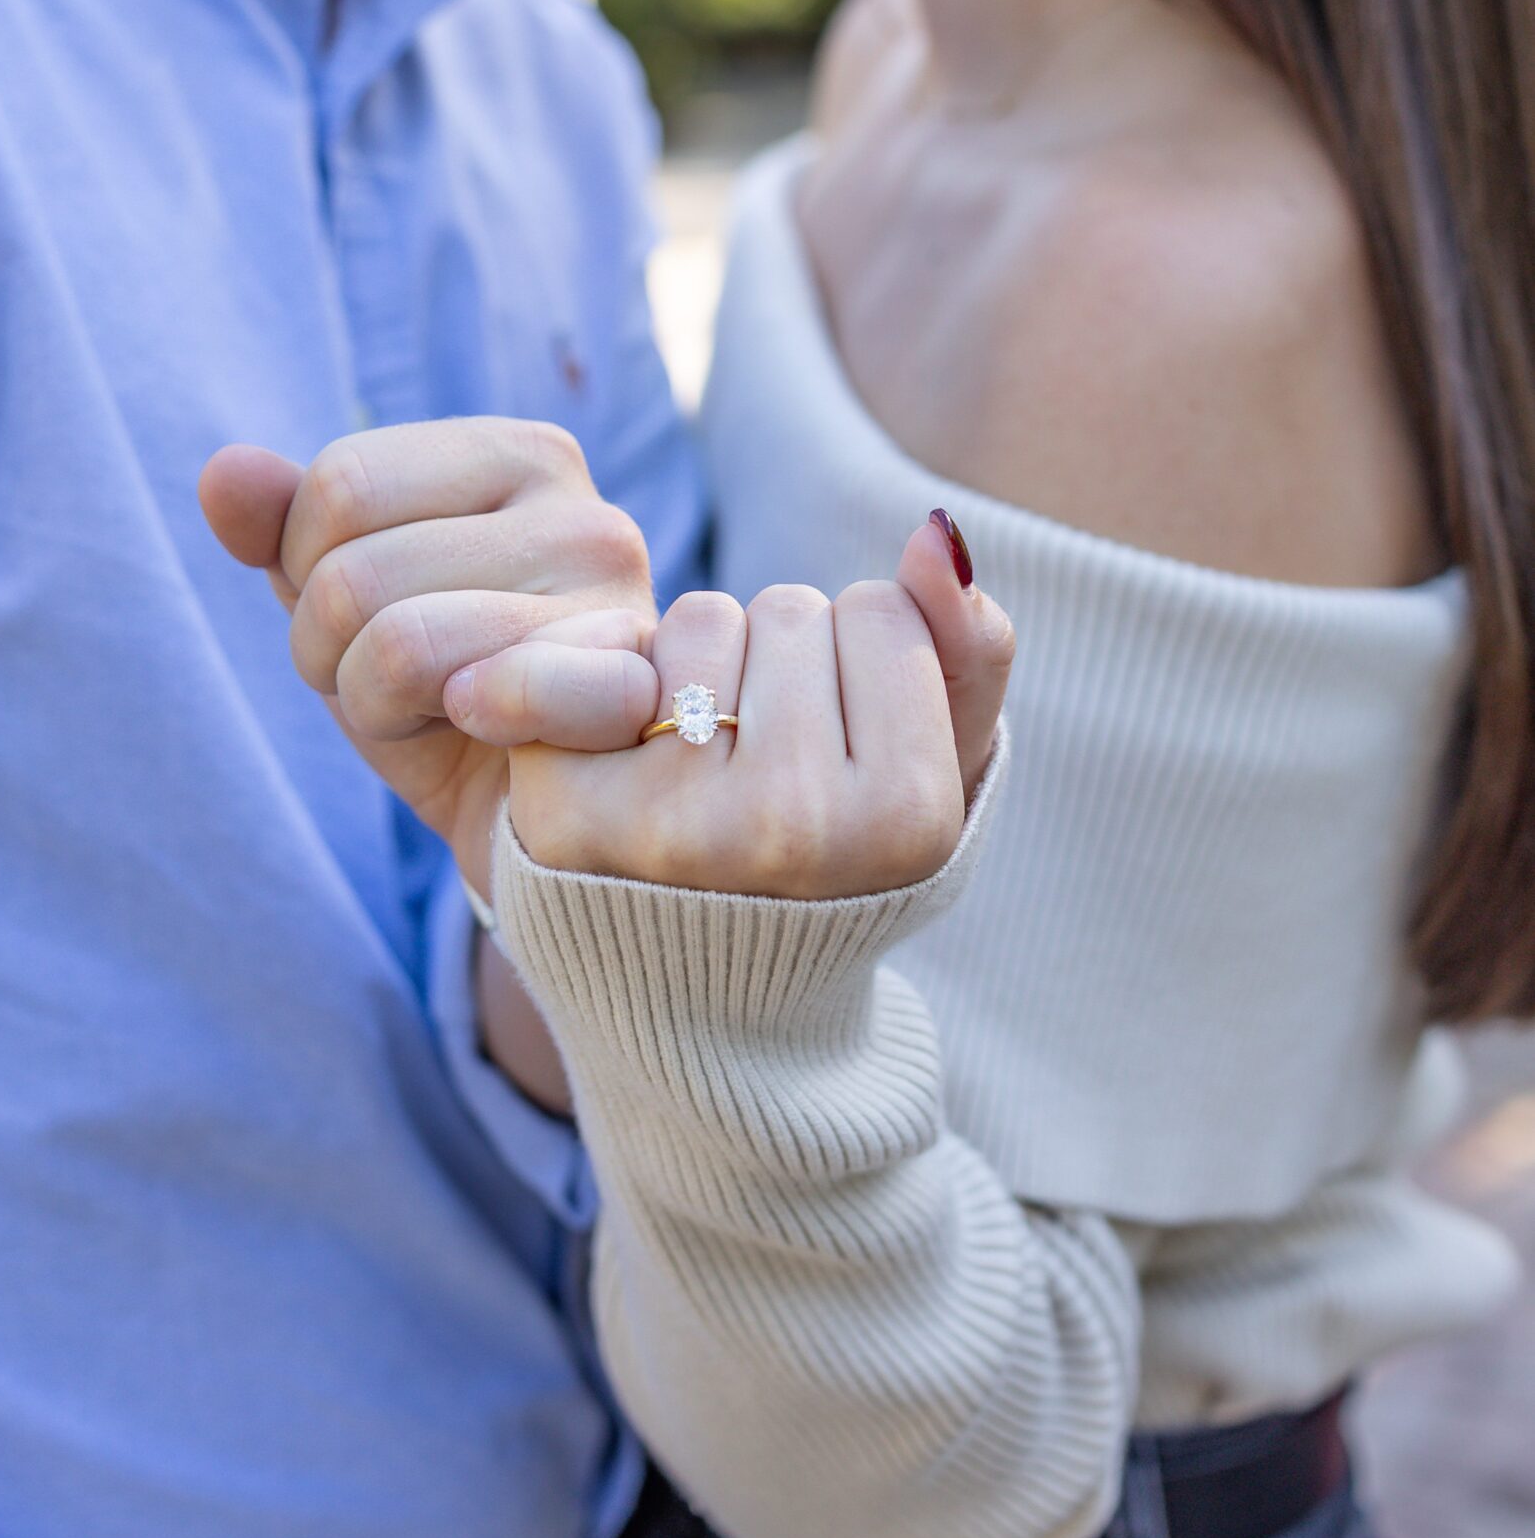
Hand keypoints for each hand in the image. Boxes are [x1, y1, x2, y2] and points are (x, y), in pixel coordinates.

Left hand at [199, 420, 657, 892]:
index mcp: (520, 458)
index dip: (308, 572)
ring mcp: (620, 605)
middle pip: (352, 569)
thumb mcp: (344, 611)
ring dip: (379, 708)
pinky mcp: (632, 698)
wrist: (533, 834)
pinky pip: (490, 691)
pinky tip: (480, 734)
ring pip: (397, 642)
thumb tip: (224, 472)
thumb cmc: (442, 706)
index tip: (365, 622)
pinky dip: (459, 721)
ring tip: (440, 719)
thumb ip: (282, 530)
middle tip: (400, 690)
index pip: (341, 480)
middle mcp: (586, 512)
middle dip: (333, 652)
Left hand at [448, 517, 1014, 900]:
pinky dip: (618, 684)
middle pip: (792, 610)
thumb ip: (968, 647)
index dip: (862, 666)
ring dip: (705, 670)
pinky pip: (610, 652)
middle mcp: (790, 826)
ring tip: (705, 770)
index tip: (844, 756)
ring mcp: (674, 821)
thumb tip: (934, 530)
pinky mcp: (569, 808)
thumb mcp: (939, 776)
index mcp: (905, 822)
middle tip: (769, 771)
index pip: (883, 614)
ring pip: (704, 620)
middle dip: (782, 667)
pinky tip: (629, 765)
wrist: (701, 1007)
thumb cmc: (836, 871)